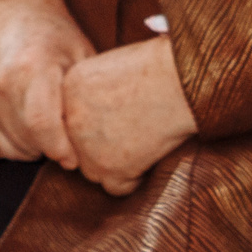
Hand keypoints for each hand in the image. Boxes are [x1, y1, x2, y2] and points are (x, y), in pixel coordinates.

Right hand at [0, 0, 93, 170]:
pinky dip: (20, 148)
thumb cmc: (54, 31)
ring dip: (39, 150)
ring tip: (59, 140)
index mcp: (34, 67)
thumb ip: (87, 89)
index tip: (76, 159)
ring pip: (14, 145)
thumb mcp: (80, 50)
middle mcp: (6, 83)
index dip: (60, 147)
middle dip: (53, 151)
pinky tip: (39, 139)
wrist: (10, 10)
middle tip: (74, 151)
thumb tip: (110, 128)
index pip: (42, 122)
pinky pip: (0, 143)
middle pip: (29, 138)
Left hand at [61, 35, 198, 197]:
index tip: (122, 111)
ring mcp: (88, 148)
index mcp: (70, 88)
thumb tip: (99, 115)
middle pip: (80, 144)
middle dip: (104, 141)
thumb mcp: (115, 65)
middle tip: (134, 128)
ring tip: (143, 143)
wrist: (181, 81)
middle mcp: (72, 119)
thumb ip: (97, 90)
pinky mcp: (111, 169)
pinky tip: (150, 159)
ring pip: (94, 169)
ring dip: (116, 162)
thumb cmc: (160, 66)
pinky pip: (117, 187)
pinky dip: (135, 177)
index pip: (74, 116)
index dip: (98, 117)